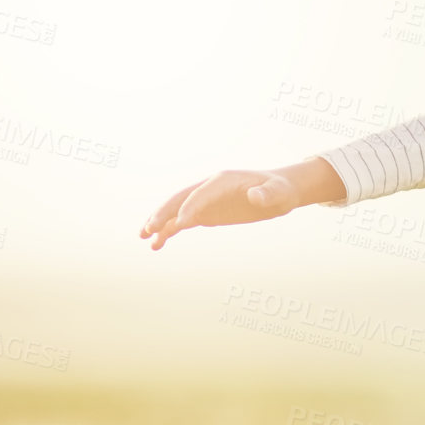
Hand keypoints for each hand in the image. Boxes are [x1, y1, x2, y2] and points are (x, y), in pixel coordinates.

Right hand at [140, 158, 344, 249]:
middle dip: (164, 213)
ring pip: (176, 210)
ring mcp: (205, 201)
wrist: (279, 192)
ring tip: (145, 238)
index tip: (181, 225)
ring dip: (160, 222)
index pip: (200, 194)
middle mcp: (208, 188)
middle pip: (180, 199)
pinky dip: (169, 231)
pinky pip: (183, 221)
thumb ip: (267, 193)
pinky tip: (157, 244)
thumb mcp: (278, 192)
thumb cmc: (279, 190)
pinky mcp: (206, 213)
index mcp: (222, 180)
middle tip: (150, 228)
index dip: (190, 208)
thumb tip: (255, 196)